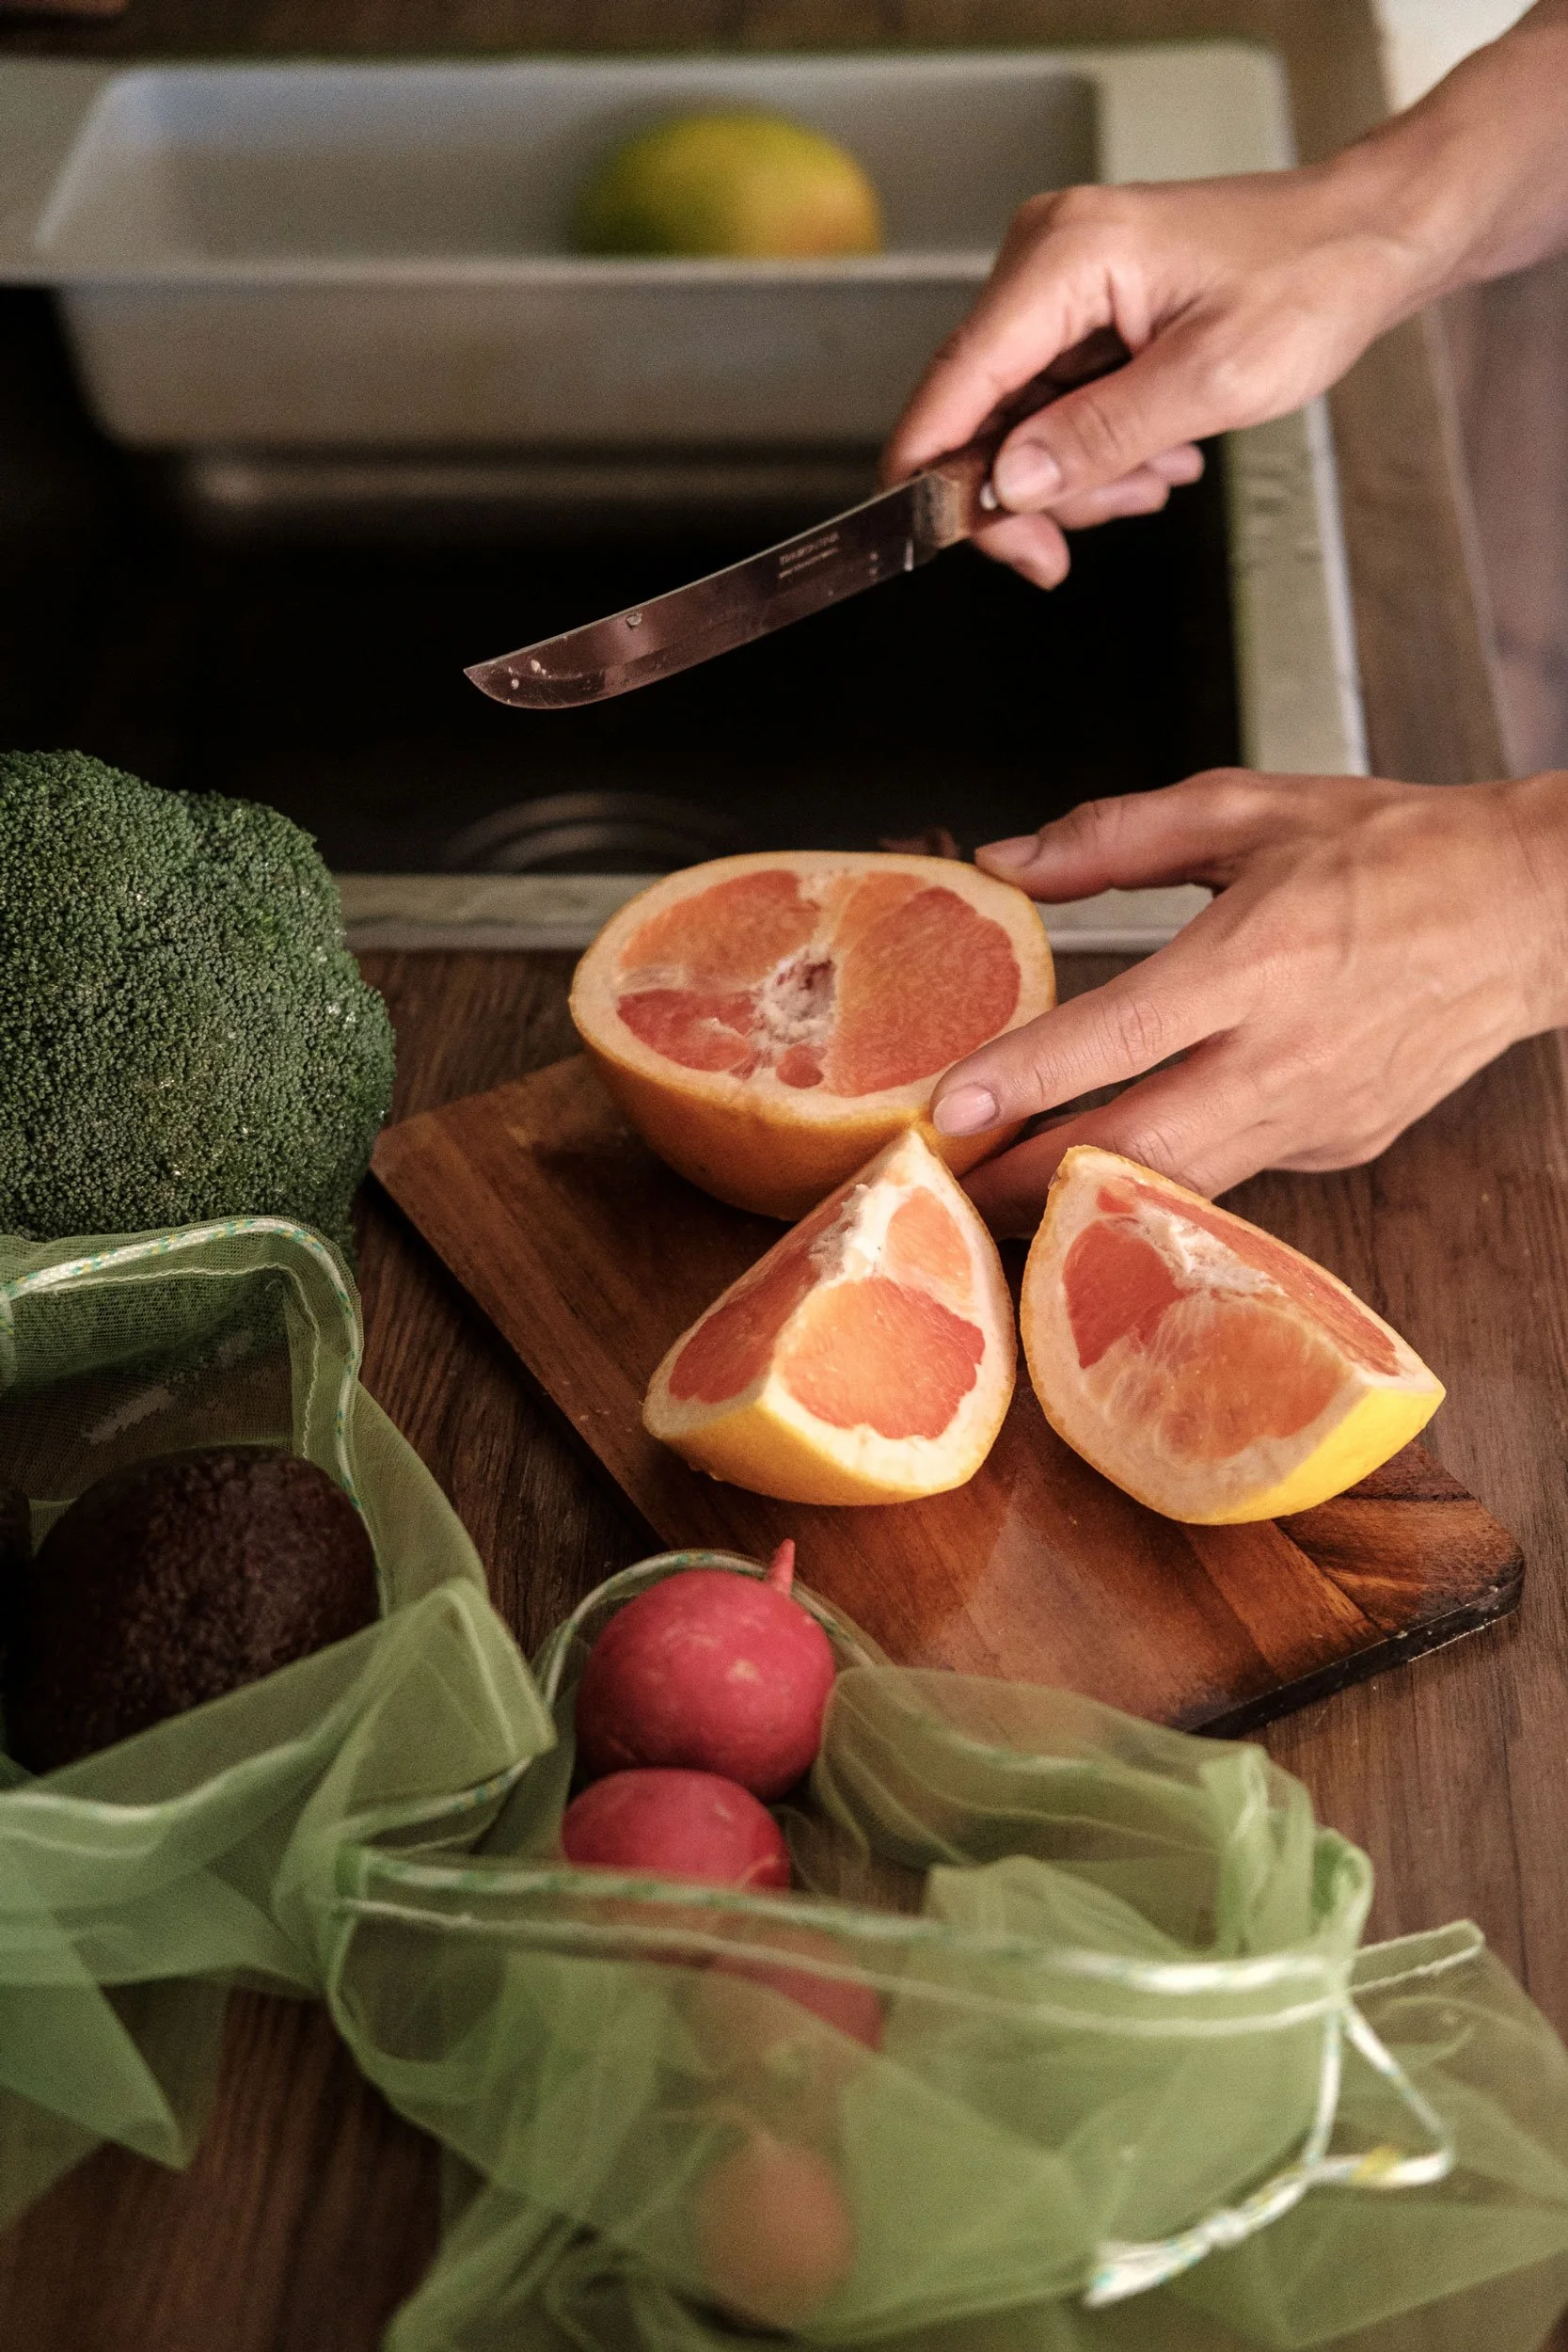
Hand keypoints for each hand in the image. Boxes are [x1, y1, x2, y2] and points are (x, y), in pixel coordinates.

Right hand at [883, 162, 1431, 588]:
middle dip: (1030, 490)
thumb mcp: (1213, 381)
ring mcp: (1058, 285)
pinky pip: (1051, 405)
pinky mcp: (1078, 310)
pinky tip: (1156, 452)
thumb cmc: (1311, 282)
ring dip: (1076, 476)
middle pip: (976, 412)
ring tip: (1155, 477)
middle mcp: (1045, 260)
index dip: (931, 472)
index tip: (932, 544)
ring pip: (1016, 423)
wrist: (1366, 237)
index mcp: (1066, 258)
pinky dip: (1094, 449)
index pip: (955, 381)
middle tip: (1083, 540)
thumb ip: (1100, 437)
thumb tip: (1008, 486)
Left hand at [932, 770, 1567, 1234]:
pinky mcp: (1339, 1147)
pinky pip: (1232, 1172)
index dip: (1027, 1080)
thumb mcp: (1251, 810)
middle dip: (1028, 1183)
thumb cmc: (1401, 853)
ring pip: (1177, 1184)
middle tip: (947, 1191)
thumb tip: (1010, 859)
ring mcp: (1316, 1115)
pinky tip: (1124, 1157)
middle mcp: (1286, 1054)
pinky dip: (1169, 1173)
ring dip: (1085, 1194)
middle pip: (1135, 1151)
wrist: (1535, 911)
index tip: (950, 1110)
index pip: (1121, 1036)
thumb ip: (1115, 836)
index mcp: (1259, 959)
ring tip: (1005, 1189)